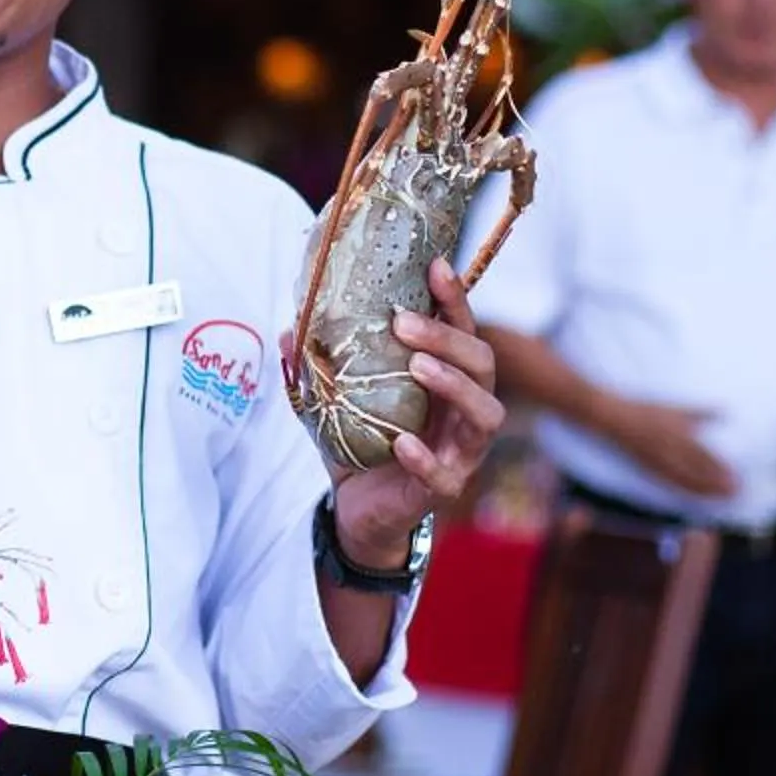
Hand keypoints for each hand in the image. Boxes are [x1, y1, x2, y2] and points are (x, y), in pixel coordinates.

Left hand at [328, 258, 507, 565]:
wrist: (357, 511)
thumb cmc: (361, 444)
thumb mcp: (335, 399)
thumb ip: (318, 366)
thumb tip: (290, 328)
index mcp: (446, 381)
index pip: (463, 332)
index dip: (455, 299)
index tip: (436, 265)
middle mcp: (463, 412)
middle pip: (483, 366)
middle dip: (449, 339)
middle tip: (405, 323)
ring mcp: (460, 452)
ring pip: (485, 416)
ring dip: (455, 386)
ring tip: (418, 366)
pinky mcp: (443, 490)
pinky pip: (447, 475)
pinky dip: (426, 457)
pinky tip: (402, 442)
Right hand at [601, 396, 738, 498]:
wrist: (615, 419)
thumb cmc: (645, 411)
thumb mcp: (675, 408)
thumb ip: (700, 412)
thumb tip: (726, 411)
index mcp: (677, 431)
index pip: (703, 452)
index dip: (720, 466)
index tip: (737, 475)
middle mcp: (669, 448)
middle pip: (697, 468)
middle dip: (717, 481)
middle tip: (736, 491)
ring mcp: (659, 460)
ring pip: (685, 478)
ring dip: (704, 489)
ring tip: (721, 497)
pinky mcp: (650, 469)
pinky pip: (670, 482)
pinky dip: (685, 490)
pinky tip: (696, 496)